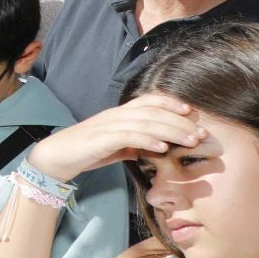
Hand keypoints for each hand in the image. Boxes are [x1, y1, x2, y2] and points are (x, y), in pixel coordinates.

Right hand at [26, 94, 199, 181]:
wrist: (56, 156)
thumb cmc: (85, 151)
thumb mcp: (114, 147)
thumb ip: (133, 145)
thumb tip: (151, 148)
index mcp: (119, 114)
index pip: (148, 101)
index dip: (171, 103)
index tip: (191, 113)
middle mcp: (116, 115)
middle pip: (153, 112)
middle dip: (180, 122)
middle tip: (202, 133)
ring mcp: (108, 125)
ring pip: (146, 122)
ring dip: (172, 131)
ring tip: (191, 141)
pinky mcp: (101, 138)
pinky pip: (129, 136)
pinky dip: (148, 140)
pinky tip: (163, 148)